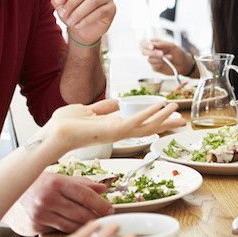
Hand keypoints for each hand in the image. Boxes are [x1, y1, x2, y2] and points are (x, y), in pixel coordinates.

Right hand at [3, 172, 113, 235]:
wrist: (4, 198)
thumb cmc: (32, 186)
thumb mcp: (55, 177)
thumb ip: (80, 183)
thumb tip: (102, 189)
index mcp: (55, 182)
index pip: (85, 194)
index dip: (101, 203)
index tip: (110, 209)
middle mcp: (48, 199)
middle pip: (81, 212)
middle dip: (97, 217)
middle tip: (107, 219)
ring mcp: (41, 215)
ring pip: (72, 225)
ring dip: (87, 226)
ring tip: (96, 225)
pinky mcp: (36, 227)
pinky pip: (60, 231)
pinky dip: (71, 231)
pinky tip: (78, 229)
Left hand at [35, 99, 184, 154]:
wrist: (55, 133)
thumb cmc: (66, 124)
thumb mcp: (88, 110)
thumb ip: (103, 108)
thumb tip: (116, 103)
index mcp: (113, 127)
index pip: (139, 124)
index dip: (154, 119)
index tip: (167, 113)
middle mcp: (118, 132)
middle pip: (148, 128)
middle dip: (165, 123)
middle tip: (182, 120)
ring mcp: (117, 133)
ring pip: (147, 126)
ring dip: (163, 117)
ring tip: (177, 110)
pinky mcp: (114, 131)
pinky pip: (137, 122)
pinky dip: (150, 115)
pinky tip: (161, 108)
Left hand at [50, 0, 115, 45]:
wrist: (82, 29)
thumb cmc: (71, 11)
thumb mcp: (60, 2)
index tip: (58, 1)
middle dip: (72, 3)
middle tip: (62, 14)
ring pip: (93, 1)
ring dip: (79, 13)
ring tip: (69, 22)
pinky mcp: (112, 8)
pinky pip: (100, 12)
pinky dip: (87, 19)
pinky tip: (78, 25)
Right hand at [140, 39, 191, 76]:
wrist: (184, 64)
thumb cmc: (178, 53)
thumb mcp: (172, 46)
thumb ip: (163, 44)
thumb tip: (153, 44)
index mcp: (154, 44)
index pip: (144, 42)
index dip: (145, 44)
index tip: (152, 47)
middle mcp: (152, 52)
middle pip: (143, 52)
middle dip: (152, 53)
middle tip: (161, 53)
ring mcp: (153, 60)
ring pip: (150, 59)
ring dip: (160, 58)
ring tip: (170, 57)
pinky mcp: (155, 68)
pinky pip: (154, 66)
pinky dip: (161, 63)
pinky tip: (168, 62)